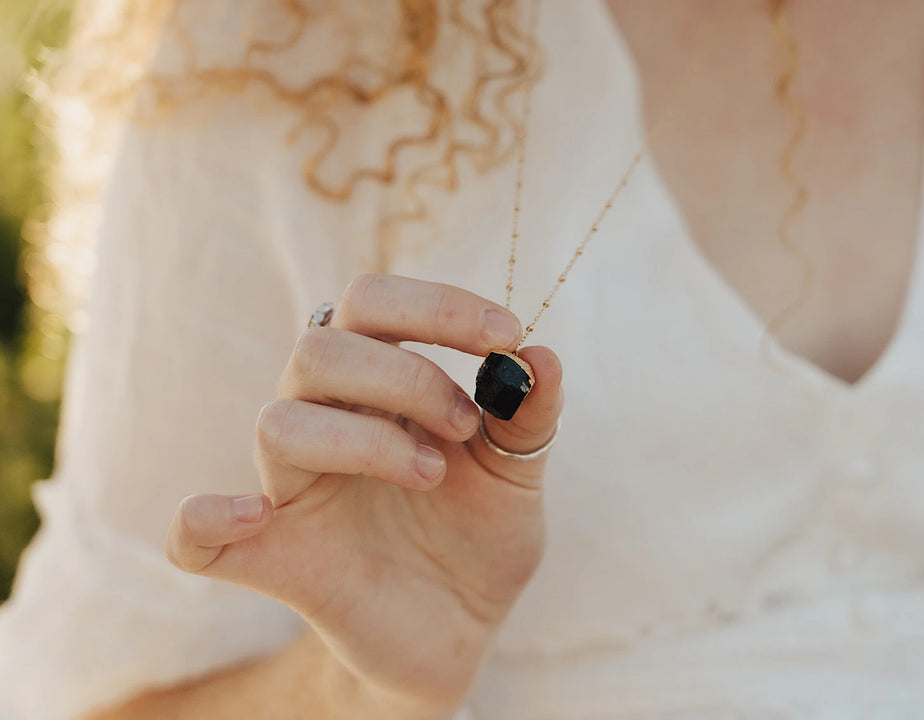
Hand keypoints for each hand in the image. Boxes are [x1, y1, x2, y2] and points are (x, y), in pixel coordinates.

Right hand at [165, 274, 562, 718]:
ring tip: (430, 475)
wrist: (460, 629)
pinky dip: (206, 519)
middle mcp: (324, 419)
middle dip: (407, 378)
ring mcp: (291, 489)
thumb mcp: (519, 477)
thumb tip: (542, 353)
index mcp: (377, 385)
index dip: (436, 305)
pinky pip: (193, 536)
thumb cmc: (480, 537)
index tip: (506, 334)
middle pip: (318, 349)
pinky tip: (257, 516)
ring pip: (278, 424)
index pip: (374, 303)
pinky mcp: (271, 558)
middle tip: (465, 429)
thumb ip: (529, 419)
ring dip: (365, 442)